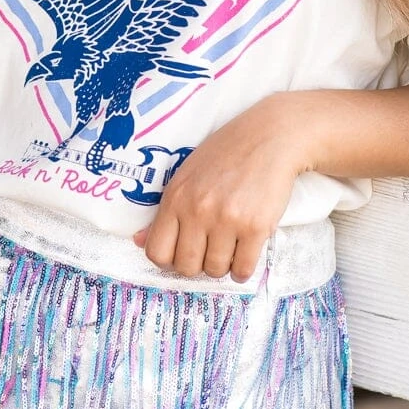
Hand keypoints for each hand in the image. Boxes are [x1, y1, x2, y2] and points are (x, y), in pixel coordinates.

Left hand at [132, 94, 310, 281]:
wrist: (270, 138)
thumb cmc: (226, 155)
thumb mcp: (186, 175)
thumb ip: (165, 210)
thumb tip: (139, 241)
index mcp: (175, 197)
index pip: (157, 252)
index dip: (168, 261)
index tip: (182, 255)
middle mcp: (197, 210)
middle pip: (186, 267)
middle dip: (197, 266)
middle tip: (208, 253)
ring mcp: (227, 220)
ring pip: (215, 270)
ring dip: (222, 267)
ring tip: (229, 250)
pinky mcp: (255, 227)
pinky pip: (242, 269)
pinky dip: (242, 271)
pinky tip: (244, 256)